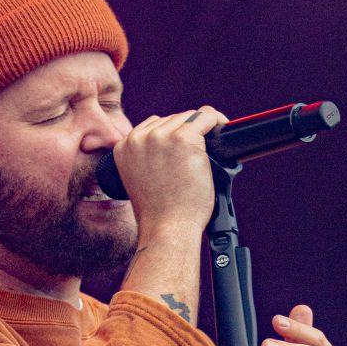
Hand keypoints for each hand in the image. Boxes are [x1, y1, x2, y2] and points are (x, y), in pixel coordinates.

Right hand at [112, 106, 227, 235]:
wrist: (167, 228)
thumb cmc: (160, 212)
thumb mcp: (141, 179)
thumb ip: (148, 157)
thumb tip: (172, 145)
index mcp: (124, 147)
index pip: (153, 126)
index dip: (171, 135)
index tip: (182, 147)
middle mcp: (139, 138)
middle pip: (172, 119)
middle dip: (186, 133)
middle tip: (196, 155)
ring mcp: (161, 137)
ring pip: (189, 117)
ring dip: (200, 131)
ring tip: (205, 153)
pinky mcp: (184, 139)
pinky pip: (206, 117)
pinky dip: (217, 122)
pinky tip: (221, 131)